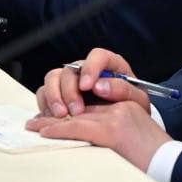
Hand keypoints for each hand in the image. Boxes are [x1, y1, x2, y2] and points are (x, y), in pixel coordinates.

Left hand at [25, 99, 169, 170]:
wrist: (171, 164)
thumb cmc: (154, 155)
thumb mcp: (135, 131)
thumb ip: (113, 123)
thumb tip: (84, 129)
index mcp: (124, 102)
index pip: (89, 98)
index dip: (67, 101)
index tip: (51, 113)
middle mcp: (118, 105)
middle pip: (78, 101)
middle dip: (53, 109)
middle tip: (36, 120)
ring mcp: (114, 116)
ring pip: (74, 113)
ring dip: (50, 121)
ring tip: (34, 126)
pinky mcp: (112, 131)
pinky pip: (77, 127)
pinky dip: (58, 130)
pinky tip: (45, 132)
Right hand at [33, 48, 149, 117]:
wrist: (126, 125)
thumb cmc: (133, 109)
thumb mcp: (137, 101)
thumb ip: (123, 90)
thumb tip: (100, 86)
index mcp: (109, 66)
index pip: (97, 56)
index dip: (90, 68)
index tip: (87, 86)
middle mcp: (86, 70)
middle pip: (70, 70)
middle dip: (69, 91)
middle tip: (75, 111)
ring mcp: (71, 82)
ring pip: (52, 78)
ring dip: (54, 97)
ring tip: (62, 115)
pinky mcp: (59, 95)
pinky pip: (44, 93)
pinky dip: (45, 105)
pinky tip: (53, 118)